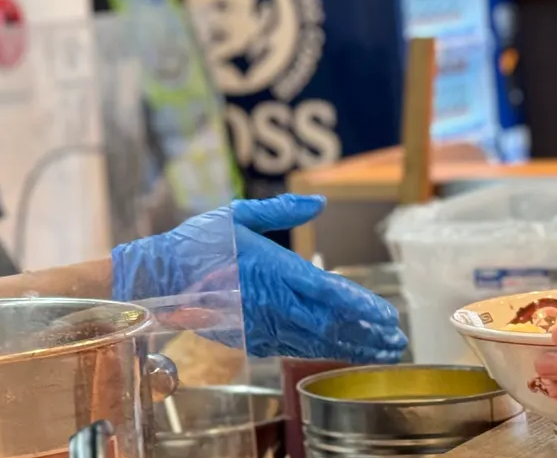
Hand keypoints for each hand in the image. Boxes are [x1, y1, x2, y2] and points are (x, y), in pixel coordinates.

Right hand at [110, 194, 406, 362]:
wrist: (159, 276)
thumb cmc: (198, 242)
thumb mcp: (238, 214)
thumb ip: (281, 209)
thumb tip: (319, 202)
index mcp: (273, 268)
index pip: (328, 292)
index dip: (362, 307)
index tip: (387, 316)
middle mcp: (271, 301)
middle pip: (330, 324)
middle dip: (367, 335)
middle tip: (396, 342)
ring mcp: (261, 323)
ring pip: (315, 341)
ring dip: (351, 348)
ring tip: (380, 353)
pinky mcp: (250, 338)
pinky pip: (292, 347)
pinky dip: (319, 351)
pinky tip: (338, 353)